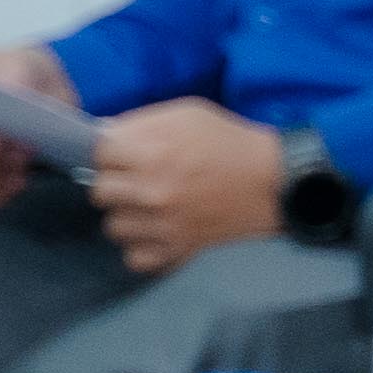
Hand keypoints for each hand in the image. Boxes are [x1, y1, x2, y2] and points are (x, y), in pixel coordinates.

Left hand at [87, 97, 288, 274]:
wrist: (274, 182)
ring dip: (127, 215)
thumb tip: (104, 135)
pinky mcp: (178, 249)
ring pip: (114, 226)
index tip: (127, 153)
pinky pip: (135, 258)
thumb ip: (142, 121)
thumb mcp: (187, 114)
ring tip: (148, 206)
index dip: (112, 151)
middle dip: (116, 181)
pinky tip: (155, 232)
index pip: (97, 155)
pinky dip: (142, 247)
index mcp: (152, 154)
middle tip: (138, 178)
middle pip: (99, 192)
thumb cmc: (230, 142)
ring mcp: (164, 225)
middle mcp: (152, 192)